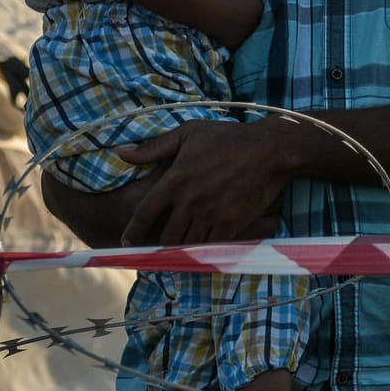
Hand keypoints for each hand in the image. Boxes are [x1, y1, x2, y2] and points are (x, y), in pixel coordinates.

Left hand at [115, 119, 287, 245]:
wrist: (269, 151)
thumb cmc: (227, 138)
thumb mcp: (187, 133)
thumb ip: (153, 147)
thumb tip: (121, 152)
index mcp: (175, 180)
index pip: (146, 212)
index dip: (133, 230)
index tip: (126, 242)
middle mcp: (190, 202)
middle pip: (165, 235)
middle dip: (155, 246)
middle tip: (149, 252)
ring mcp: (211, 216)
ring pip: (186, 244)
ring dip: (177, 251)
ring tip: (170, 256)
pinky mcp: (231, 225)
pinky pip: (210, 247)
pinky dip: (200, 252)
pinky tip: (196, 253)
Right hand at [211, 0, 262, 48]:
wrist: (223, 18)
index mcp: (258, 9)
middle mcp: (253, 23)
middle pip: (239, 9)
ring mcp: (243, 33)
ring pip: (231, 17)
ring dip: (221, 6)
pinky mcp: (232, 42)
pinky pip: (225, 26)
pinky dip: (219, 20)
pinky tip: (210, 13)